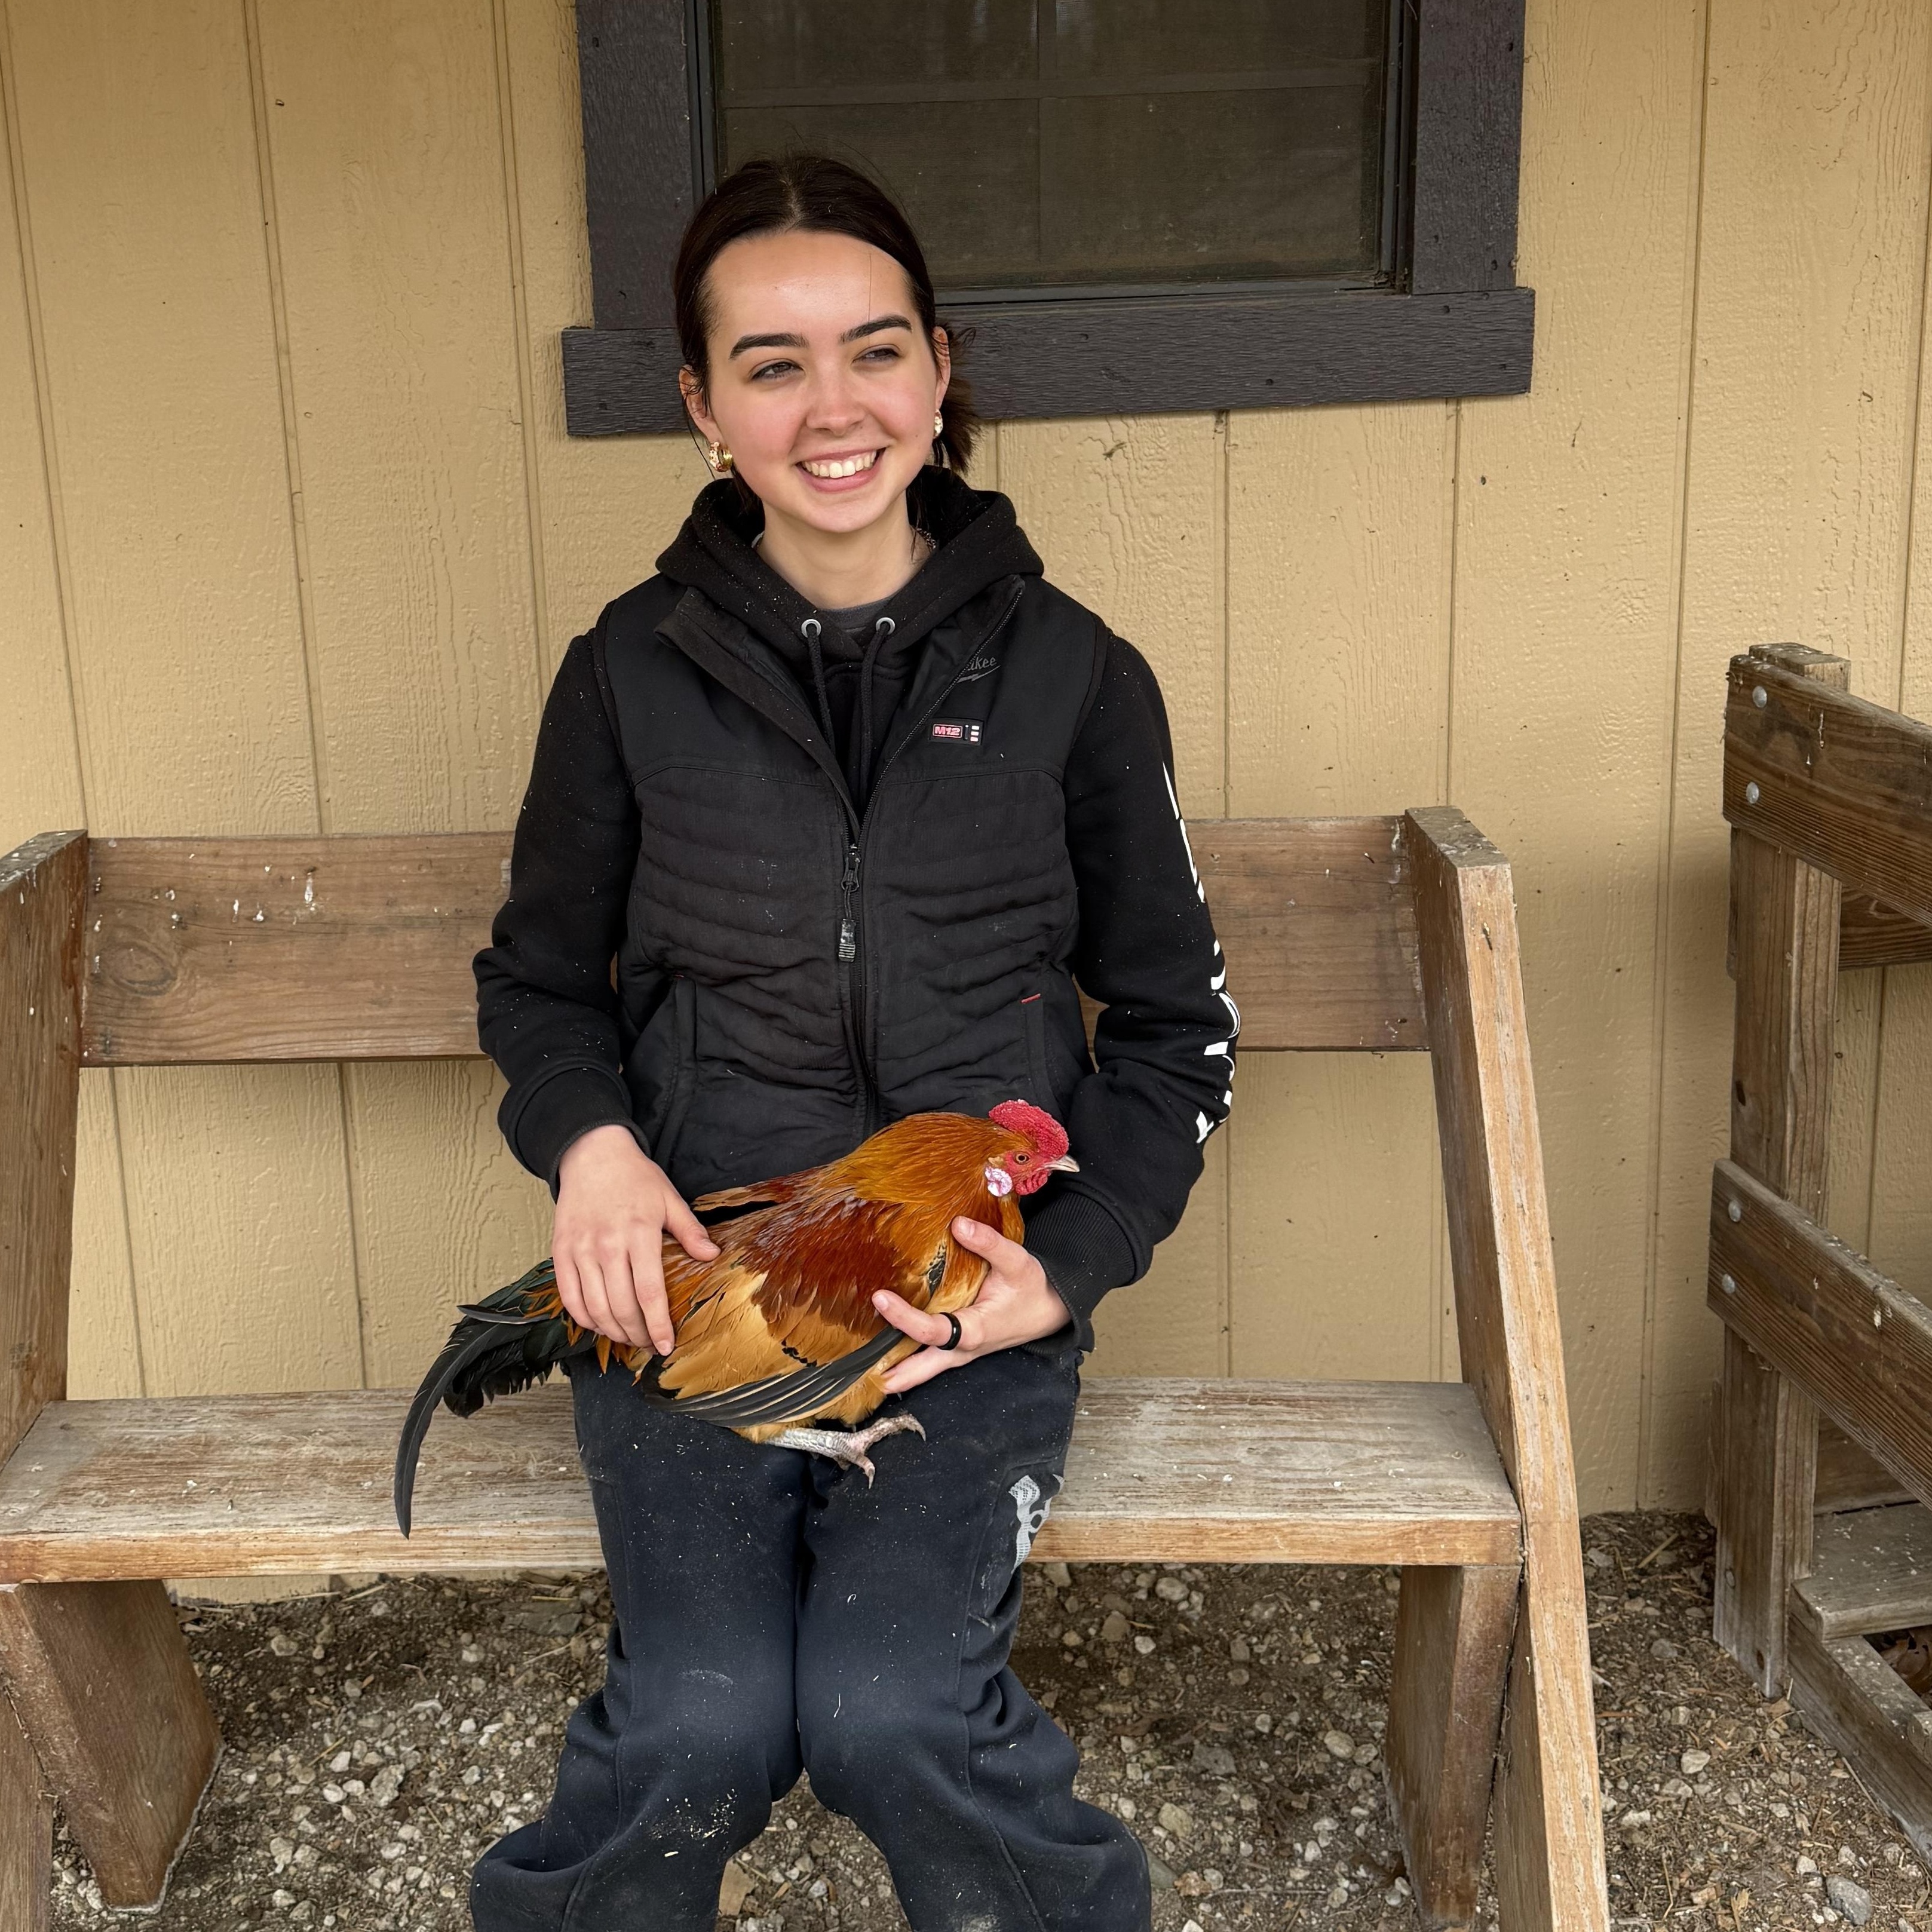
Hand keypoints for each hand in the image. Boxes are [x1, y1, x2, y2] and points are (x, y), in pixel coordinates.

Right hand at [553, 1125, 718, 1353]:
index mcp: (638, 1233)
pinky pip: (569, 1297)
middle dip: (638, 1335)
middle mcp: (606, 1245)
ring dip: (613, 1332)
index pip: (649, 1293)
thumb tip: (711, 1256)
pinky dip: (584, 1318)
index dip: (658, 1326)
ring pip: (594, 1308)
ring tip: (629, 1338)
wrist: (592, 1154)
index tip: (666, 1345)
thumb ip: (689, 1230)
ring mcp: (580, 1250)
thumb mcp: (669, 1198)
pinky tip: (600, 1324)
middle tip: (650, 1345)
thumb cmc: (634, 1178)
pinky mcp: (560, 1252)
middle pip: (621, 1307)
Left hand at [873, 1215, 1070, 1393]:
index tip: (880, 1298)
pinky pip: (932, 1360)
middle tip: (867, 1374)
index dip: (904, 1317)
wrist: (1050, 1309)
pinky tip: (888, 1356)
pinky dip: (911, 1361)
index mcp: (976, 1329)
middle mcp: (965, 1347)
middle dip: (899, 1372)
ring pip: (927, 1370)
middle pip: (925, 1368)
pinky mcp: (960, 1349)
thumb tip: (958, 1224)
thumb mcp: (1016, 1260)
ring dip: (901, 1373)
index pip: (933, 1330)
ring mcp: (962, 1352)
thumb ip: (988, 1243)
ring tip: (868, 1374)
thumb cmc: (1032, 1287)